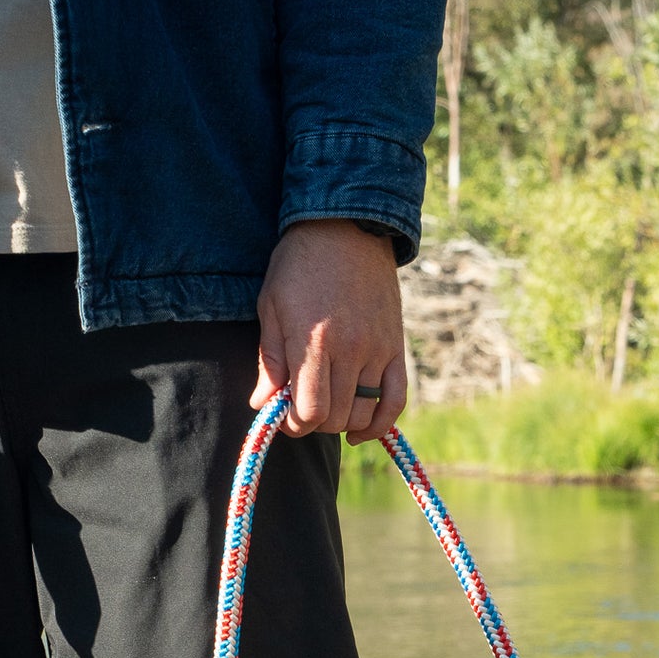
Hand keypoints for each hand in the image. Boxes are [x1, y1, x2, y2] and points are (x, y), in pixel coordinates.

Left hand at [253, 219, 406, 444]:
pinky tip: (360, 430)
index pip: (310, 411)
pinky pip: (395, 400)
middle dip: (314, 423)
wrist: (346, 226)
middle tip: (300, 408)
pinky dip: (379, 424)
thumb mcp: (271, 307)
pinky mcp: (395, 347)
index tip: (283, 415)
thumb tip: (263, 405)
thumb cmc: (299, 265)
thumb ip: (270, 360)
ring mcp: (377, 349)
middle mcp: (350, 349)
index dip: (294, 424)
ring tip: (326, 407)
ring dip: (341, 421)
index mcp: (314, 341)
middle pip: (336, 417)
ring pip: (363, 412)